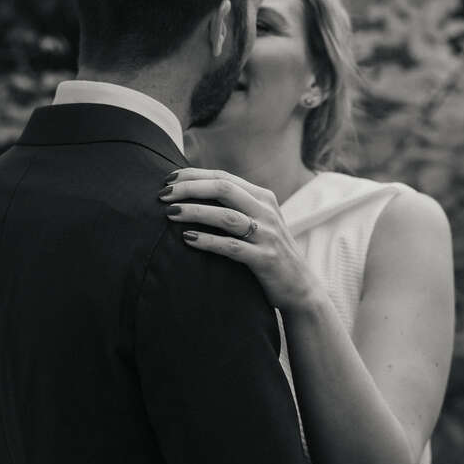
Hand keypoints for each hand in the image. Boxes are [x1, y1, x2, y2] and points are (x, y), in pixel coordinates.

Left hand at [159, 168, 318, 310]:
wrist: (300, 287)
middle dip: (189, 188)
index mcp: (263, 197)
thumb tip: (195, 193)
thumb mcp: (259, 222)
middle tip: (163, 195)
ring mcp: (267, 235)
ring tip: (170, 213)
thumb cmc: (270, 252)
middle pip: (224, 188)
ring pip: (226, 216)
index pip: (223, 177)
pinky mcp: (265, 259)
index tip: (168, 179)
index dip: (193, 176)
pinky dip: (208, 241)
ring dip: (195, 212)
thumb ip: (236, 206)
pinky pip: (232, 247)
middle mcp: (266, 211)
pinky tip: (188, 239)